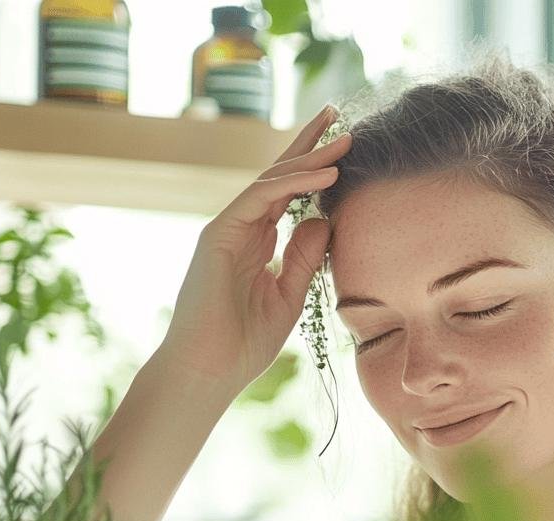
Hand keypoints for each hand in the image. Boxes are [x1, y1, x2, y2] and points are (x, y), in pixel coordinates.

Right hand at [160, 105, 352, 392]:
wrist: (209, 370)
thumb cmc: (244, 344)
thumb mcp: (290, 295)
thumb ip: (305, 257)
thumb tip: (325, 219)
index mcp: (256, 241)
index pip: (287, 194)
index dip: (313, 168)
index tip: (343, 146)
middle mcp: (241, 228)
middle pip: (278, 176)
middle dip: (309, 145)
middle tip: (339, 116)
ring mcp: (227, 228)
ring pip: (272, 180)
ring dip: (310, 158)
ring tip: (344, 140)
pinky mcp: (218, 234)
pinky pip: (261, 198)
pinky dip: (295, 184)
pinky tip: (326, 175)